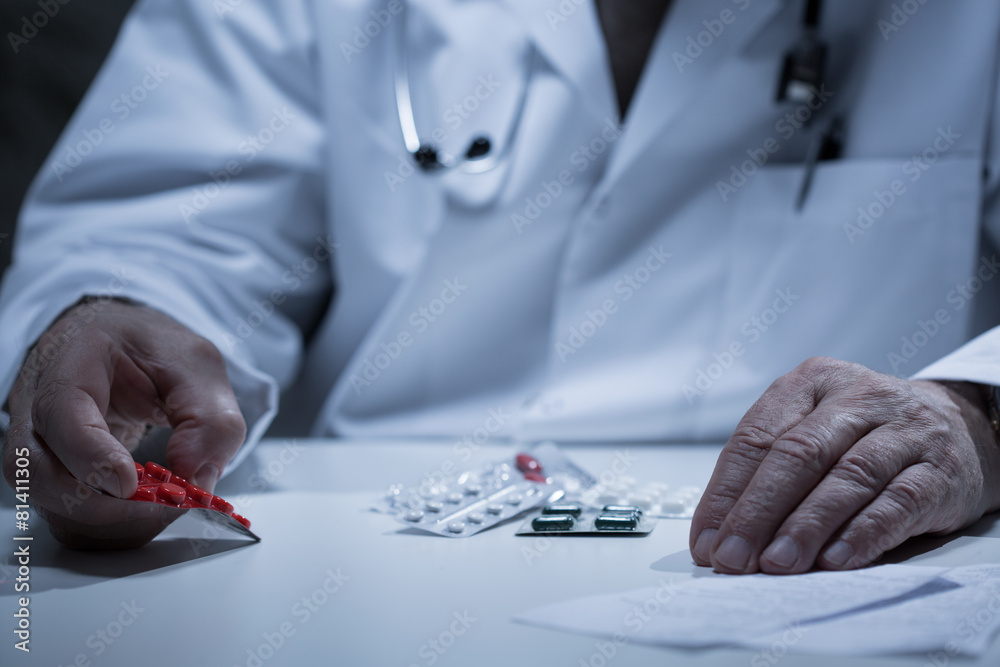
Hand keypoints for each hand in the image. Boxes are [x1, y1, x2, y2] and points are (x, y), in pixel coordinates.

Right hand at [1, 298, 245, 548]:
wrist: (117, 343)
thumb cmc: (149, 347)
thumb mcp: (195, 363)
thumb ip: (208, 417)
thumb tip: (197, 477)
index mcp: (68, 366)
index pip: (60, 419)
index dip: (93, 459)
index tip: (132, 483)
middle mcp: (37, 411)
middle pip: (43, 476)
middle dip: (109, 505)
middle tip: (167, 503)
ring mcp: (38, 448)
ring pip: (52, 507)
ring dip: (113, 523)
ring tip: (165, 506)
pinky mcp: (53, 477)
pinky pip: (68, 518)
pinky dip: (110, 527)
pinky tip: (147, 510)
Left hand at [689, 357, 999, 573]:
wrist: (961, 426)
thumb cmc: (866, 435)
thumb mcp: (815, 430)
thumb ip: (770, 471)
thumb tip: (721, 534)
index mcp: (811, 382)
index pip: (757, 437)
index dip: (726, 492)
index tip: (706, 539)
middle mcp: (858, 397)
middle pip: (798, 455)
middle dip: (757, 512)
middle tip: (732, 557)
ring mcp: (905, 430)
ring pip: (846, 477)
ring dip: (805, 527)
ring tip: (776, 564)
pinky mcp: (941, 469)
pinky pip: (897, 502)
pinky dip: (862, 535)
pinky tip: (834, 561)